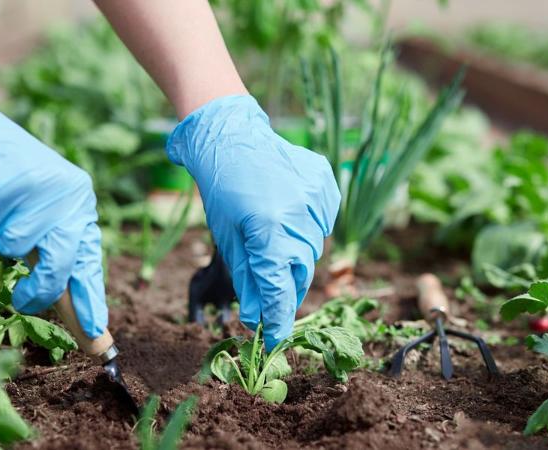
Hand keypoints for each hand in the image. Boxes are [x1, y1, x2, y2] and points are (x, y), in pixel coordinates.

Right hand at [0, 66, 106, 338]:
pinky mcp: (11, 183)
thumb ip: (55, 253)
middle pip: (62, 263)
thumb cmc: (6, 184)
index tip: (98, 336)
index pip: (89, 261)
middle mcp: (71, 195)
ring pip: (16, 247)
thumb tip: (71, 306)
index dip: (91, 300)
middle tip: (25, 301)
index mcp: (81, 205)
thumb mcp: (41, 215)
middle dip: (41, 289)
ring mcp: (42, 189)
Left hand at [168, 95, 339, 349]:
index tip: (275, 338)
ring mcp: (316, 197)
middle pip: (301, 271)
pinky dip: (309, 227)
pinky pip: (323, 221)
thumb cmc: (222, 190)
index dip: (278, 318)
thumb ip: (247, 278)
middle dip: (286, 287)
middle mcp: (297, 214)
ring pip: (314, 248)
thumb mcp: (228, 238)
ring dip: (297, 254)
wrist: (232, 136)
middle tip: (273, 292)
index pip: (279, 288)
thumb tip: (257, 317)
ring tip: (275, 236)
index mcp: (267, 229)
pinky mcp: (325, 183)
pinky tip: (289, 213)